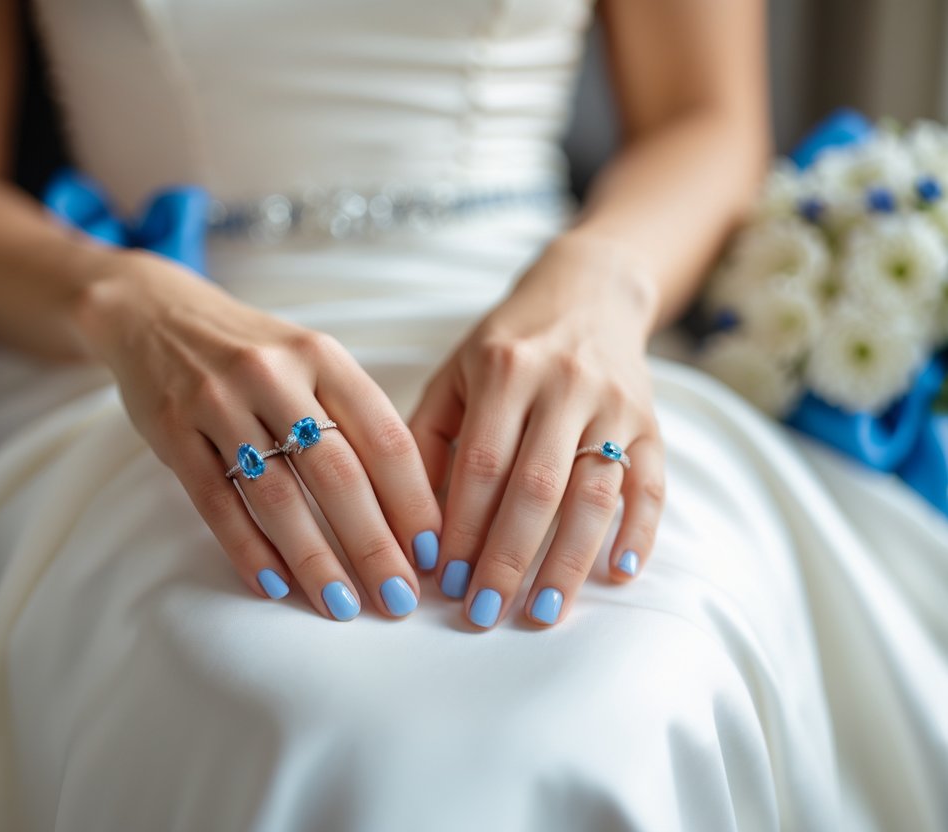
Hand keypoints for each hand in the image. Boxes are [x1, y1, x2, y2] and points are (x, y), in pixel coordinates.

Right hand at [76, 252, 440, 620]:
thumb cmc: (253, 353)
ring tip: (341, 605)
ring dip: (315, 559)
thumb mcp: (310, 361)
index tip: (431, 555)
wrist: (156, 315)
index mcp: (322, 356)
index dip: (414, 501)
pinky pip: (217, 502)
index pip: (384, 436)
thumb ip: (353, 417)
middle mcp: (274, 374)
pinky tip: (275, 585)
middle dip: (374, 545)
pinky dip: (249, 549)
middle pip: (337, 472)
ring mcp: (218, 402)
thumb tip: (408, 509)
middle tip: (397, 599)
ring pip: (277, 495)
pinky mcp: (173, 432)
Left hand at [408, 233, 665, 628]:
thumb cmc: (505, 345)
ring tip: (543, 612)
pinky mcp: (652, 422)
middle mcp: (565, 384)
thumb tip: (412, 525)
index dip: (464, 529)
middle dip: (508, 559)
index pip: (482, 466)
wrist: (587, 293)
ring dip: (568, 562)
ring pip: (595, 495)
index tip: (446, 582)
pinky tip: (619, 574)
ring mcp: (615, 404)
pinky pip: (652, 484)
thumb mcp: (455, 375)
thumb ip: (425, 439)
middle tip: (485, 614)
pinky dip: (640, 531)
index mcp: (505, 370)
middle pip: (537, 488)